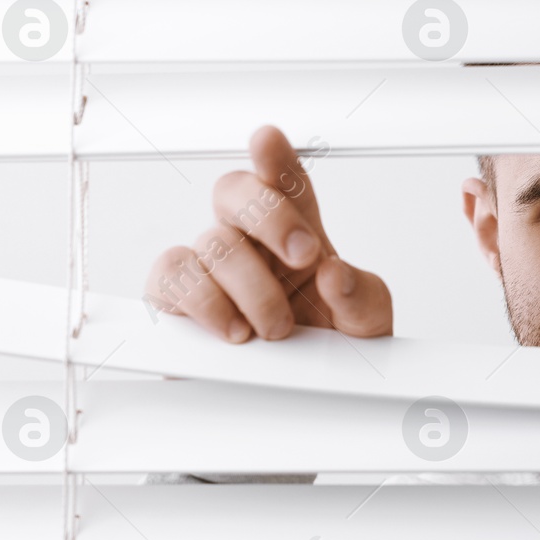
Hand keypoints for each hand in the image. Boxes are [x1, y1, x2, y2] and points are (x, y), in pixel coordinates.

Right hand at [144, 125, 391, 341]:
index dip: (275, 160)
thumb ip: (360, 297)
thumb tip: (334, 274)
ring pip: (212, 241)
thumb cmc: (328, 350)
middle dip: (271, 215)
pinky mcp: (177, 298)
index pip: (287, 184)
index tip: (267, 140)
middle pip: (235, 190)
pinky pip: (172, 275)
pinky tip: (233, 328)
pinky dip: (205, 301)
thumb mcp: (367, 325)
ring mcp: (211, 267)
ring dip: (251, 286)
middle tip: (304, 256)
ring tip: (277, 328)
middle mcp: (250, 242)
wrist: (295, 399)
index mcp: (298, 234)